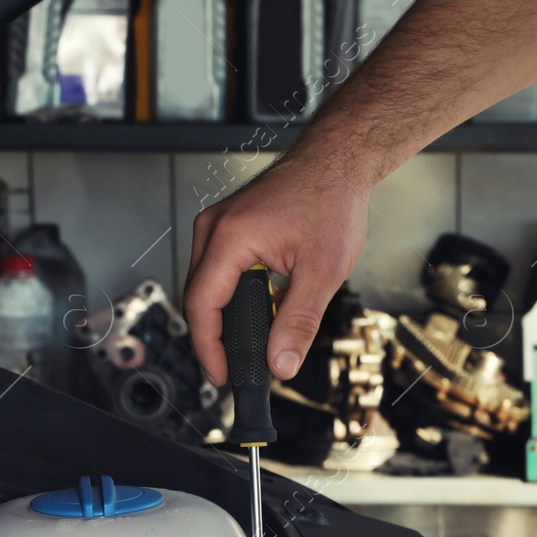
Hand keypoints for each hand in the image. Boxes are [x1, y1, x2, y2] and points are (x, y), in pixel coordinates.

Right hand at [183, 155, 368, 385]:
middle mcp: (214, 228)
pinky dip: (232, 297)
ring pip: (206, 286)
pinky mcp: (228, 226)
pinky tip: (258, 313)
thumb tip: (281, 363)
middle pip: (198, 298)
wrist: (337, 161)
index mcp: (230, 237)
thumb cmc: (331, 199)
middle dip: (216, 338)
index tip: (222, 375)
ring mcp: (218, 225)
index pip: (202, 306)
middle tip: (237, 368)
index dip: (209, 348)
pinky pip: (218, 271)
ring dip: (225, 317)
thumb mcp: (322, 272)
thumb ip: (299, 322)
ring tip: (249, 346)